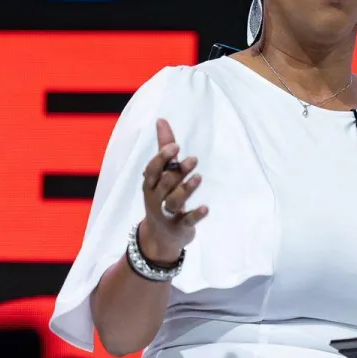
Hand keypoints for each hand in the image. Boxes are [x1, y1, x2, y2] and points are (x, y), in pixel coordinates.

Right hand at [138, 118, 208, 264]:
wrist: (159, 237)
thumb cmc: (162, 196)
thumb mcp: (160, 174)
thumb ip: (164, 147)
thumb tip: (161, 120)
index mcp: (150, 184)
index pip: (153, 170)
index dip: (162, 158)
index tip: (176, 146)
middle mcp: (156, 199)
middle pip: (165, 184)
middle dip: (178, 172)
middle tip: (193, 159)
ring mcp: (167, 215)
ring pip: (174, 201)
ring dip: (186, 189)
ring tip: (199, 178)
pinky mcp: (179, 227)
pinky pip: (186, 221)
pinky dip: (196, 215)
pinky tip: (206, 208)